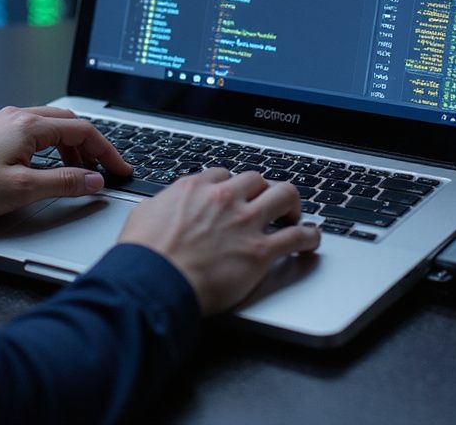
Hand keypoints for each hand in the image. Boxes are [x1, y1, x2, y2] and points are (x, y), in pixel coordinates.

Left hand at [0, 106, 131, 221]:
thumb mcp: (23, 189)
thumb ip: (64, 183)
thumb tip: (94, 180)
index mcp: (29, 125)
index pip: (82, 130)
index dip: (106, 151)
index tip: (120, 169)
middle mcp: (19, 117)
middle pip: (69, 124)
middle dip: (92, 147)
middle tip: (105, 170)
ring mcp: (7, 124)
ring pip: (53, 128)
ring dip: (72, 148)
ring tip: (81, 174)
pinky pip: (37, 134)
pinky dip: (54, 149)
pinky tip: (52, 168)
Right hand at [118, 169, 319, 314]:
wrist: (153, 280)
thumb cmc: (144, 254)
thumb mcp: (146, 213)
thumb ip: (163, 204)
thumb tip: (163, 207)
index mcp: (196, 187)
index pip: (224, 174)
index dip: (232, 185)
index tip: (235, 195)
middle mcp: (224, 198)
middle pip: (257, 179)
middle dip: (263, 190)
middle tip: (266, 203)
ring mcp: (245, 222)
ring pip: (284, 195)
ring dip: (292, 204)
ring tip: (293, 215)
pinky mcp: (260, 251)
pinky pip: (297, 237)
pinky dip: (309, 237)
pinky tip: (311, 240)